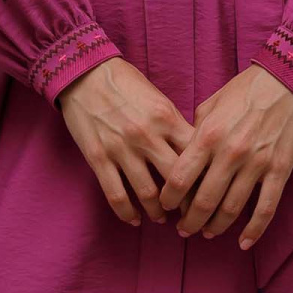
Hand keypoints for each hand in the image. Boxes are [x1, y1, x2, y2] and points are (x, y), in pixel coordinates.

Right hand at [55, 56, 194, 228]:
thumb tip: (195, 153)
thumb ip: (175, 126)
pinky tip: (134, 219)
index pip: (196, 157)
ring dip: (157, 212)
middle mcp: (147, 137)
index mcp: (167, 119)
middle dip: (185, 203)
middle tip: (189, 213)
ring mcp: (121, 149)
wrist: (85, 73)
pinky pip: (116, 195)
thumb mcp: (159, 100)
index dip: (205, 179)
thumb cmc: (126, 84)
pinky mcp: (98, 158)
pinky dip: (127, 213)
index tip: (207, 191)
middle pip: (176, 181)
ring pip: (148, 194)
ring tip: (162, 217)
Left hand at [157, 65, 292, 250]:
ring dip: (216, 226)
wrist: (288, 80)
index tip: (165, 207)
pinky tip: (244, 242)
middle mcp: (229, 153)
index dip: (168, 199)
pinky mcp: (279, 170)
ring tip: (208, 232)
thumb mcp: (211, 105)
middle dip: (189, 221)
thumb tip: (183, 156)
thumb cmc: (246, 89)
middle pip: (203, 201)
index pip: (179, 179)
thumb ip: (195, 132)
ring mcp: (256, 164)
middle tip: (183, 229)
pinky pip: (265, 208)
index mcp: (207, 135)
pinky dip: (254, 230)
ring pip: (231, 209)